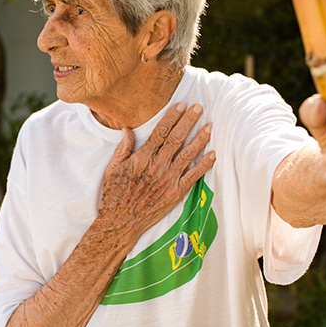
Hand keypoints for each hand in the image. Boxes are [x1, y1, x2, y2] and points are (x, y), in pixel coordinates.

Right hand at [97, 103, 215, 235]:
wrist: (120, 222)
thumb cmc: (114, 194)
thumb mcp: (113, 168)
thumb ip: (123, 148)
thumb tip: (127, 128)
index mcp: (142, 157)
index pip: (161, 131)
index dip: (172, 116)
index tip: (181, 105)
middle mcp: (157, 166)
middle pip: (177, 138)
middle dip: (189, 121)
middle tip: (199, 108)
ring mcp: (168, 179)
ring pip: (188, 154)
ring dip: (200, 138)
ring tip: (210, 126)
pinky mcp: (175, 193)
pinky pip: (194, 176)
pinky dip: (204, 164)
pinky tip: (213, 154)